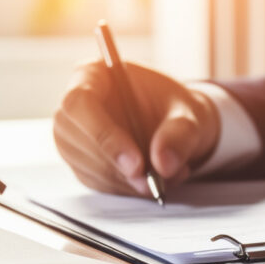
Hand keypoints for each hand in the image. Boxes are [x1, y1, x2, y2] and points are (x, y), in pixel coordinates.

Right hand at [53, 61, 219, 196]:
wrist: (179, 129)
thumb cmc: (178, 110)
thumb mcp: (190, 114)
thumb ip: (180, 133)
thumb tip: (164, 163)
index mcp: (94, 74)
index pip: (79, 103)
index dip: (103, 135)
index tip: (136, 164)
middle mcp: (76, 106)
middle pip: (76, 139)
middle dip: (117, 167)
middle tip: (153, 182)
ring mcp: (75, 137)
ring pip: (89, 166)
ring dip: (128, 181)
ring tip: (168, 175)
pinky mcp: (83, 163)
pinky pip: (99, 183)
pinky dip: (129, 189)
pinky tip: (156, 180)